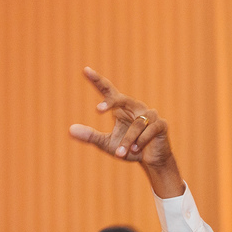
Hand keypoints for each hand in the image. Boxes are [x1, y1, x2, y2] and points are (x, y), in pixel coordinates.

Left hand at [68, 67, 182, 196]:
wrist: (150, 161)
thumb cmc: (128, 148)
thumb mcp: (106, 144)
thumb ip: (90, 136)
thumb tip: (70, 129)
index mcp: (121, 108)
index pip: (108, 91)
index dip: (97, 80)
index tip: (85, 70)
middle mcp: (136, 106)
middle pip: (122, 99)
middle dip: (111, 102)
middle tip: (98, 109)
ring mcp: (150, 114)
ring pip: (136, 124)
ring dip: (127, 141)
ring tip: (121, 154)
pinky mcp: (161, 124)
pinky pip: (149, 130)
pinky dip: (140, 142)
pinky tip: (137, 150)